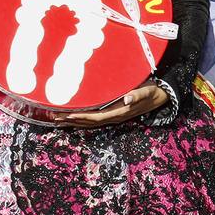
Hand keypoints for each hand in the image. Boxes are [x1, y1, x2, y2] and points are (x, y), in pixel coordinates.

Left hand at [48, 79, 168, 127]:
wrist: (160, 96)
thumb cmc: (152, 91)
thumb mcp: (147, 91)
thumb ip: (137, 95)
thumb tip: (127, 100)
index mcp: (120, 113)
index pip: (97, 117)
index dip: (82, 116)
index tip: (68, 114)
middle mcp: (114, 117)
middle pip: (89, 123)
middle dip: (72, 121)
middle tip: (54, 118)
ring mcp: (113, 117)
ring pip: (90, 123)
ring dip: (74, 122)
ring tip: (58, 120)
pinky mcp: (112, 113)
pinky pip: (94, 119)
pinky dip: (81, 119)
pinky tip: (72, 118)